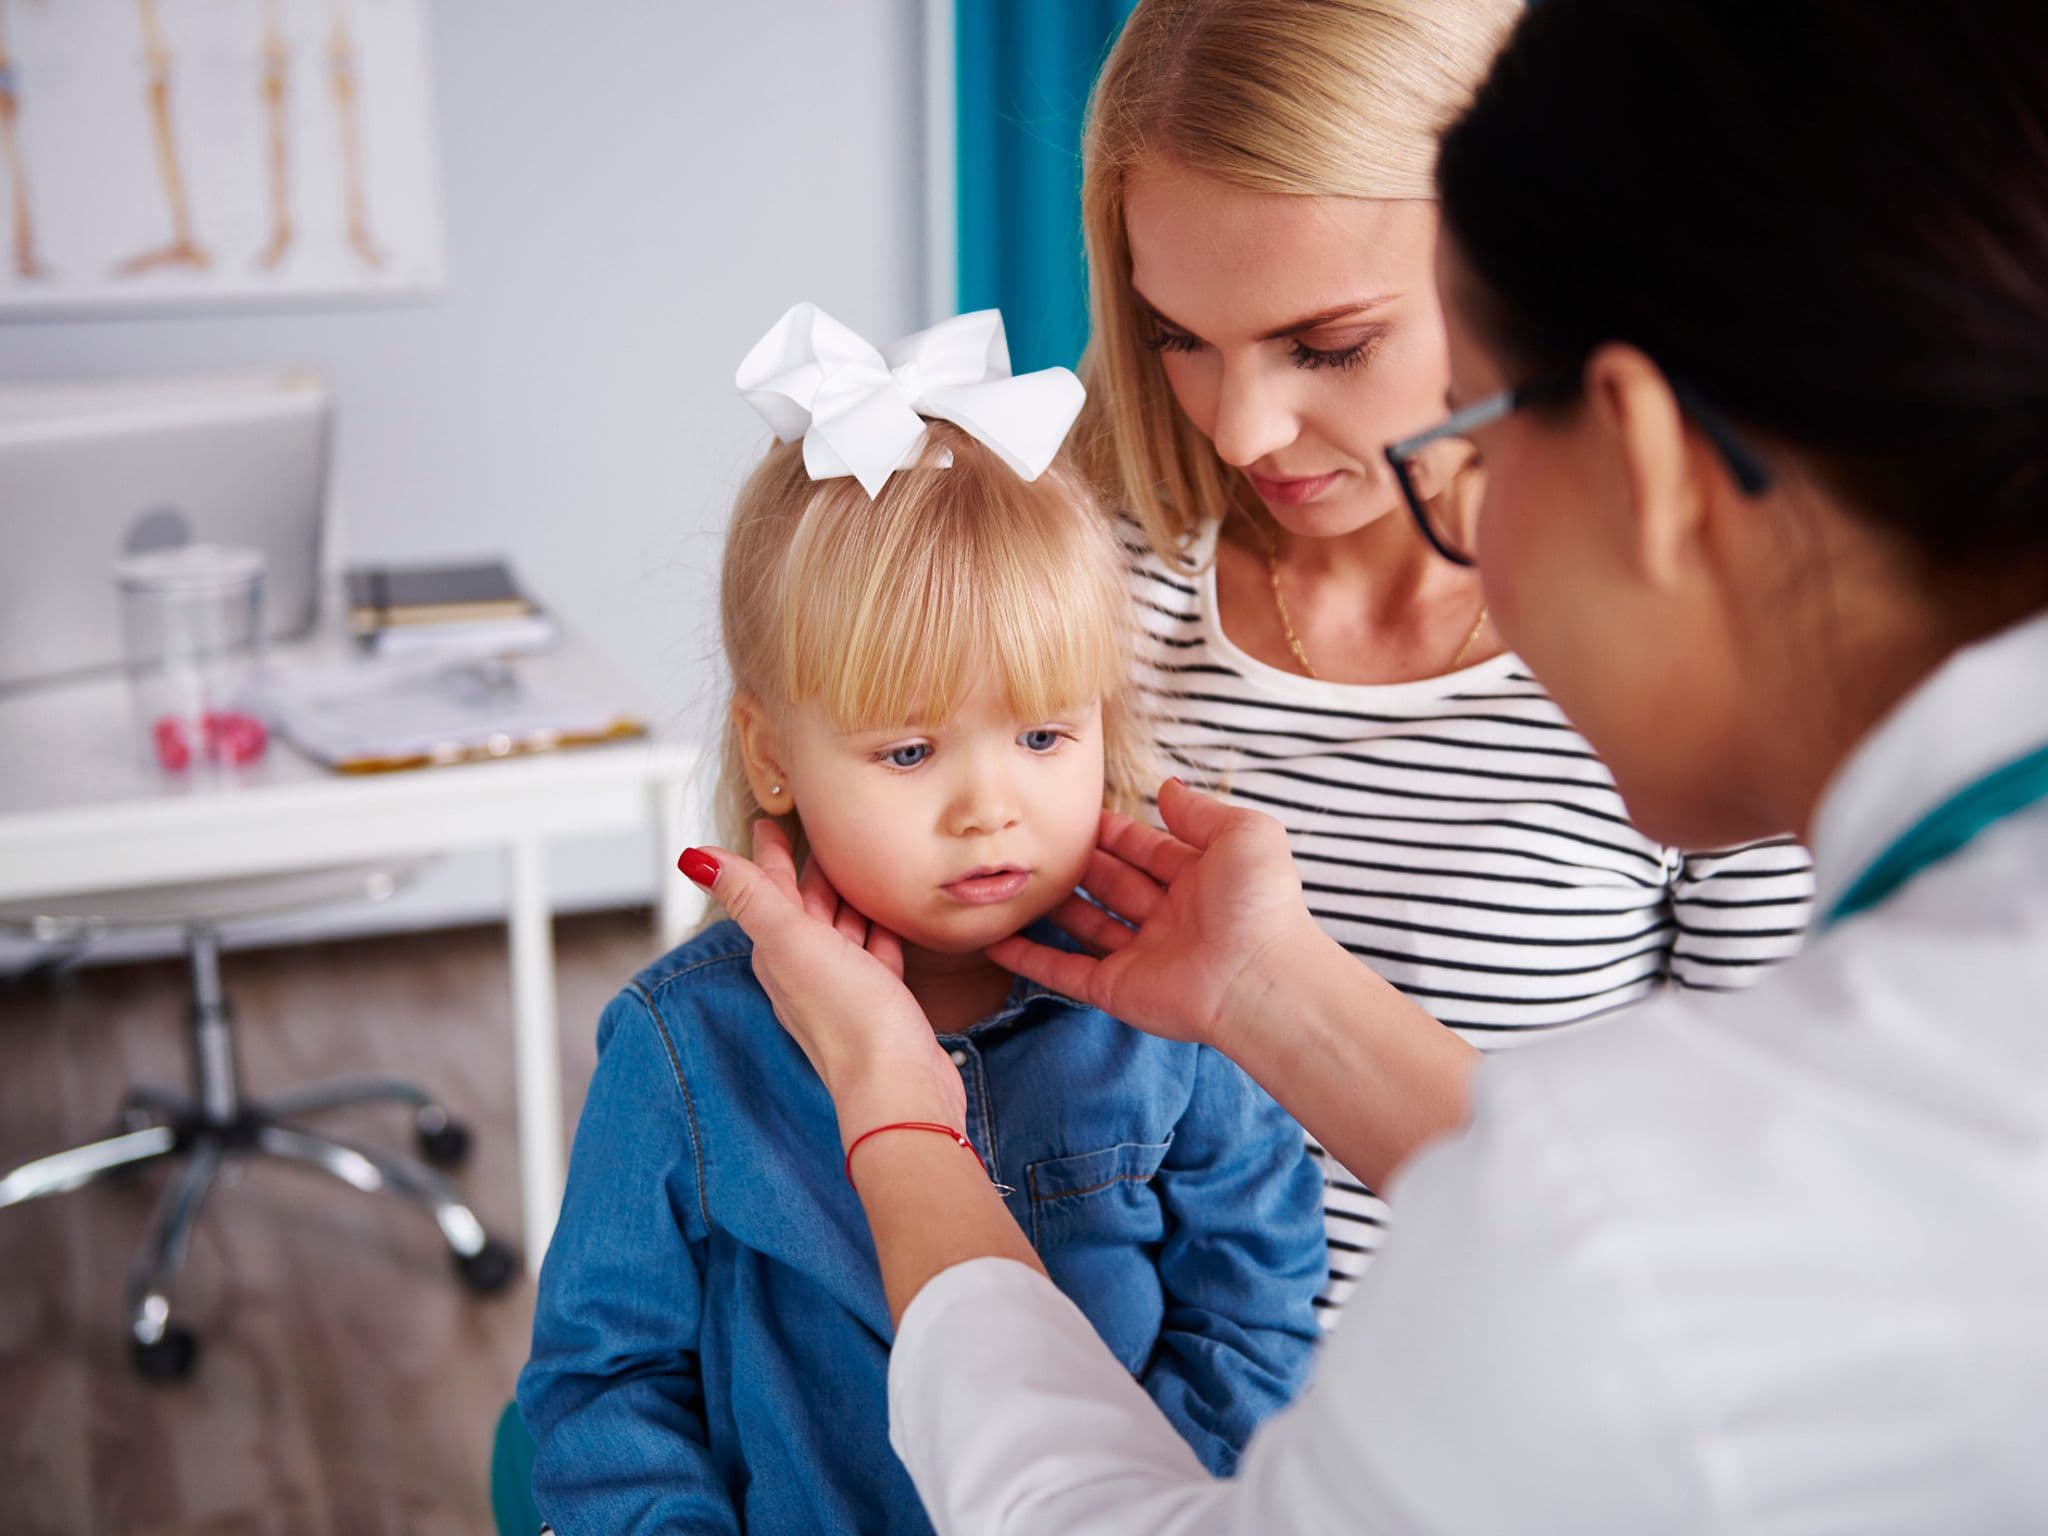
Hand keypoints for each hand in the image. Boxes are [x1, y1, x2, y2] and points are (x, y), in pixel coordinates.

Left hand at [693, 822, 966, 1137]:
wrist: (897, 1086)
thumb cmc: (848, 1018)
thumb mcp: (792, 943)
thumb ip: (749, 896)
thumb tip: (692, 857)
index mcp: (779, 953)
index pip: (769, 890)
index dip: (768, 853)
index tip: (768, 819)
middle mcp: (806, 969)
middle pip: (804, 905)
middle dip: (807, 867)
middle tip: (817, 827)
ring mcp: (844, 986)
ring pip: (840, 927)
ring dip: (844, 894)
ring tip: (856, 860)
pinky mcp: (880, 1000)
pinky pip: (875, 950)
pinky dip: (879, 927)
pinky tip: (890, 912)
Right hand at [986, 778, 1325, 1053]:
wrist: (1260, 978)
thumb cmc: (1259, 902)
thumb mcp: (1242, 834)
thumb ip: (1200, 811)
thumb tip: (1166, 787)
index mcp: (1200, 881)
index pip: (1147, 850)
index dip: (1116, 832)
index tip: (1079, 812)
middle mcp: (1169, 918)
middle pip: (1114, 883)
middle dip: (1081, 862)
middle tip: (1039, 839)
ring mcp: (1141, 956)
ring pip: (1087, 924)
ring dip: (1054, 904)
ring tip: (1015, 878)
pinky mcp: (1117, 989)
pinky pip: (1065, 971)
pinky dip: (1031, 958)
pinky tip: (996, 940)